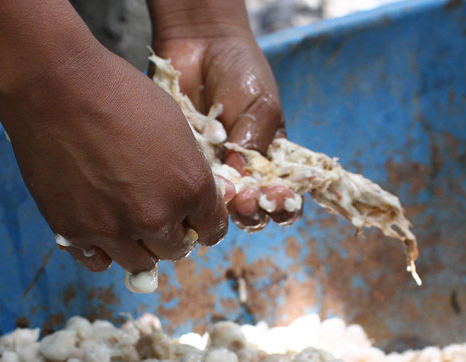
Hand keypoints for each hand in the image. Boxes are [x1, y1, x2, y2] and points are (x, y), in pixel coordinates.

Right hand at [0, 45, 228, 271]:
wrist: (56, 86)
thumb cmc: (119, 94)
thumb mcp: (176, 127)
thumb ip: (189, 171)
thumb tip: (196, 197)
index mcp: (191, 188)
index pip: (212, 230)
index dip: (204, 225)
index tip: (195, 222)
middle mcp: (157, 217)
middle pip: (176, 251)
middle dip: (172, 235)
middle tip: (156, 215)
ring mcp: (114, 230)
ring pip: (140, 264)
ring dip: (139, 247)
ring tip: (126, 221)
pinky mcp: (74, 233)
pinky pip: (98, 262)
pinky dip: (102, 251)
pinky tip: (100, 228)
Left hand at [150, 6, 300, 230]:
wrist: (201, 45)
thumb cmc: (242, 73)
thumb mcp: (262, 105)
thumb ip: (256, 141)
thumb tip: (241, 180)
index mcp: (268, 162)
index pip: (282, 198)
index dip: (283, 205)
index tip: (277, 196)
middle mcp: (240, 172)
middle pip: (250, 212)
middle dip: (252, 212)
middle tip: (246, 200)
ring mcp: (210, 170)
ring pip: (217, 207)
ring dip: (223, 209)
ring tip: (226, 195)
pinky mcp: (182, 163)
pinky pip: (187, 184)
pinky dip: (193, 187)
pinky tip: (196, 177)